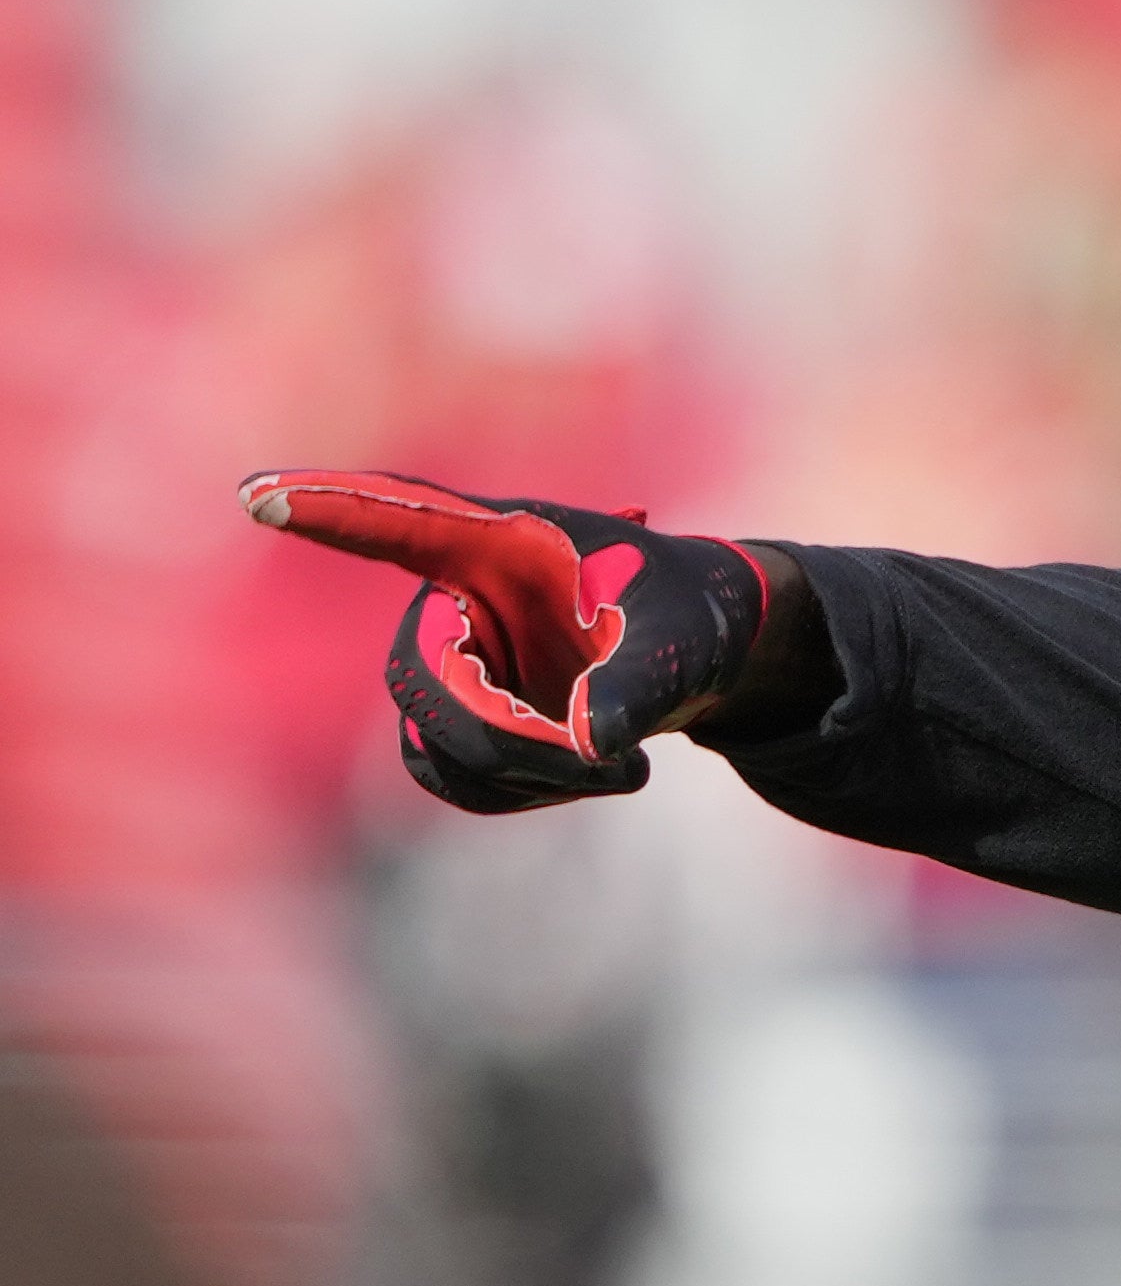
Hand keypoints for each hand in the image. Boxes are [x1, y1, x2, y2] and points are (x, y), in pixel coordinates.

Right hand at [239, 470, 774, 811]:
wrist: (698, 658)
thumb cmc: (687, 619)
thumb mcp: (678, 644)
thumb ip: (633, 685)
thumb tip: (585, 746)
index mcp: (498, 541)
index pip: (401, 519)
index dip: (330, 507)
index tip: (258, 492)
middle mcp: (451, 596)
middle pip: (421, 682)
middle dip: (509, 741)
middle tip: (612, 765)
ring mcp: (448, 659)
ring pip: (434, 744)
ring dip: (526, 776)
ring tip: (618, 766)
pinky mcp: (457, 714)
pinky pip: (451, 776)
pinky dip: (519, 792)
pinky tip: (590, 773)